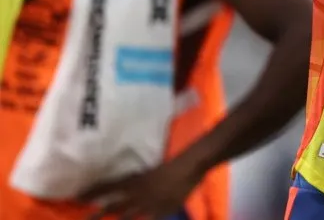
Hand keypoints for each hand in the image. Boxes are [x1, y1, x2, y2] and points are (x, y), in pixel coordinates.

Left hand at [81, 154, 204, 218]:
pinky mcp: (159, 211)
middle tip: (85, 218)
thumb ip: (138, 181)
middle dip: (98, 213)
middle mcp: (137, 193)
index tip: (78, 197)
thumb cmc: (170, 166)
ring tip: (98, 219)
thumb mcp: (149, 173)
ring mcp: (148, 204)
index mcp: (134, 180)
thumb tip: (126, 187)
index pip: (108, 186)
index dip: (93, 192)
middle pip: (113, 205)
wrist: (188, 167)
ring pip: (126, 216)